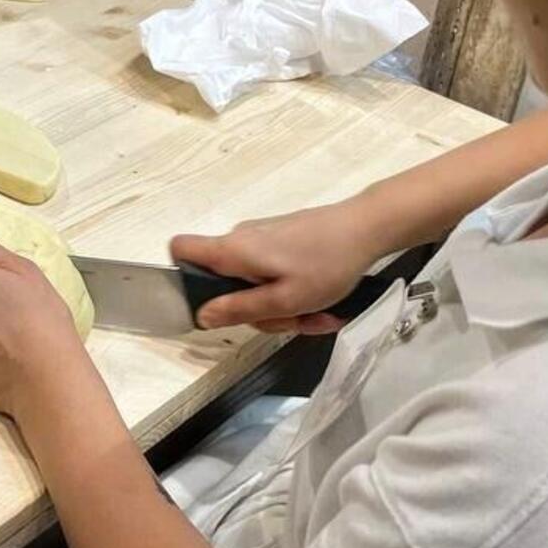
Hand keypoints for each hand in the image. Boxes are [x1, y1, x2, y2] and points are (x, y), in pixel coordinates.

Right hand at [170, 200, 388, 333]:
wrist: (367, 228)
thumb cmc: (325, 264)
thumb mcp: (284, 300)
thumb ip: (239, 309)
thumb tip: (201, 315)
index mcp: (232, 250)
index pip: (180, 249)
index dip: (183, 276)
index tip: (208, 302)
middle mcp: (241, 239)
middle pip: (226, 282)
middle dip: (257, 310)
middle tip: (292, 320)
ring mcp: (264, 238)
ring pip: (257, 284)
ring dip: (284, 307)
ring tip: (318, 314)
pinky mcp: (284, 240)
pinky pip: (276, 274)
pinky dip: (295, 292)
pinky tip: (323, 303)